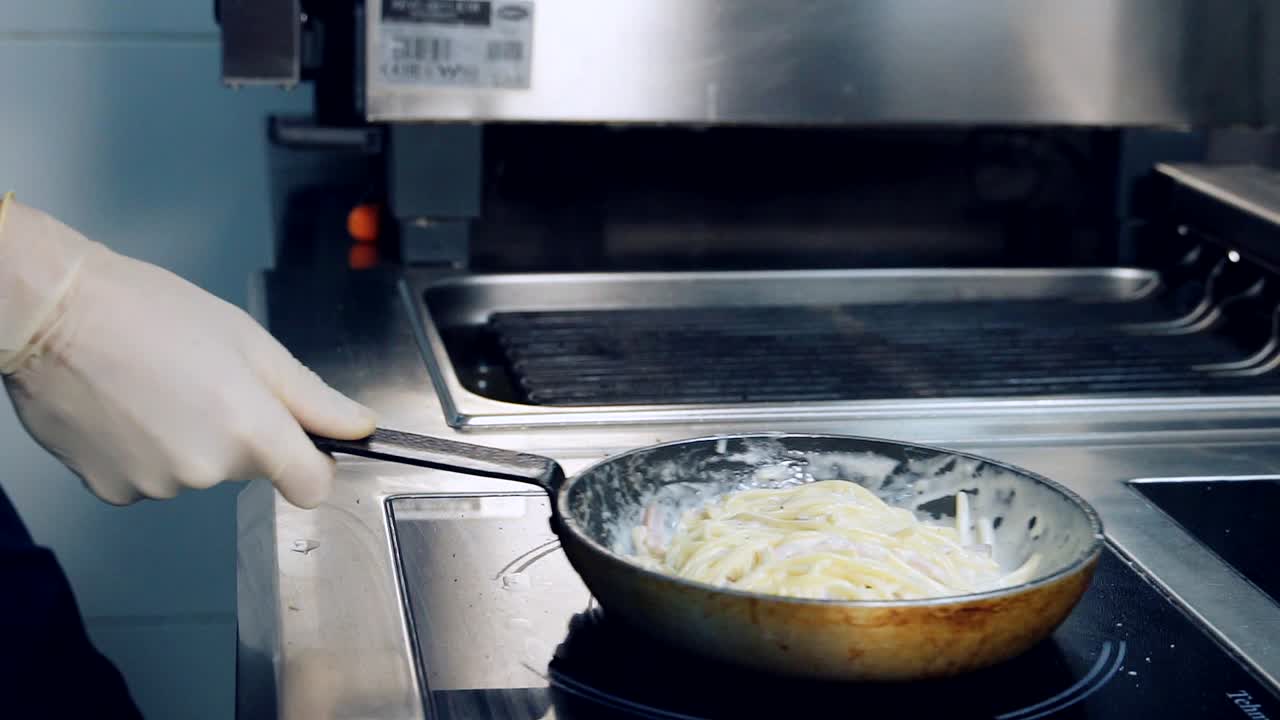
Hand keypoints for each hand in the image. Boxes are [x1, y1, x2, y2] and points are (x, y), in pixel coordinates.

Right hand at [0, 195, 375, 507]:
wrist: (54, 315)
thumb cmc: (149, 314)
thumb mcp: (251, 343)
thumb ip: (311, 397)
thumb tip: (360, 426)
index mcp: (251, 430)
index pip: (312, 486)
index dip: (312, 463)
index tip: (300, 441)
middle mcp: (206, 469)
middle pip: (250, 469)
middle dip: (240, 433)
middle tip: (205, 382)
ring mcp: (157, 486)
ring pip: (198, 472)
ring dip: (189, 440)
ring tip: (157, 388)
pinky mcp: (113, 491)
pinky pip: (151, 478)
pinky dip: (146, 451)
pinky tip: (127, 409)